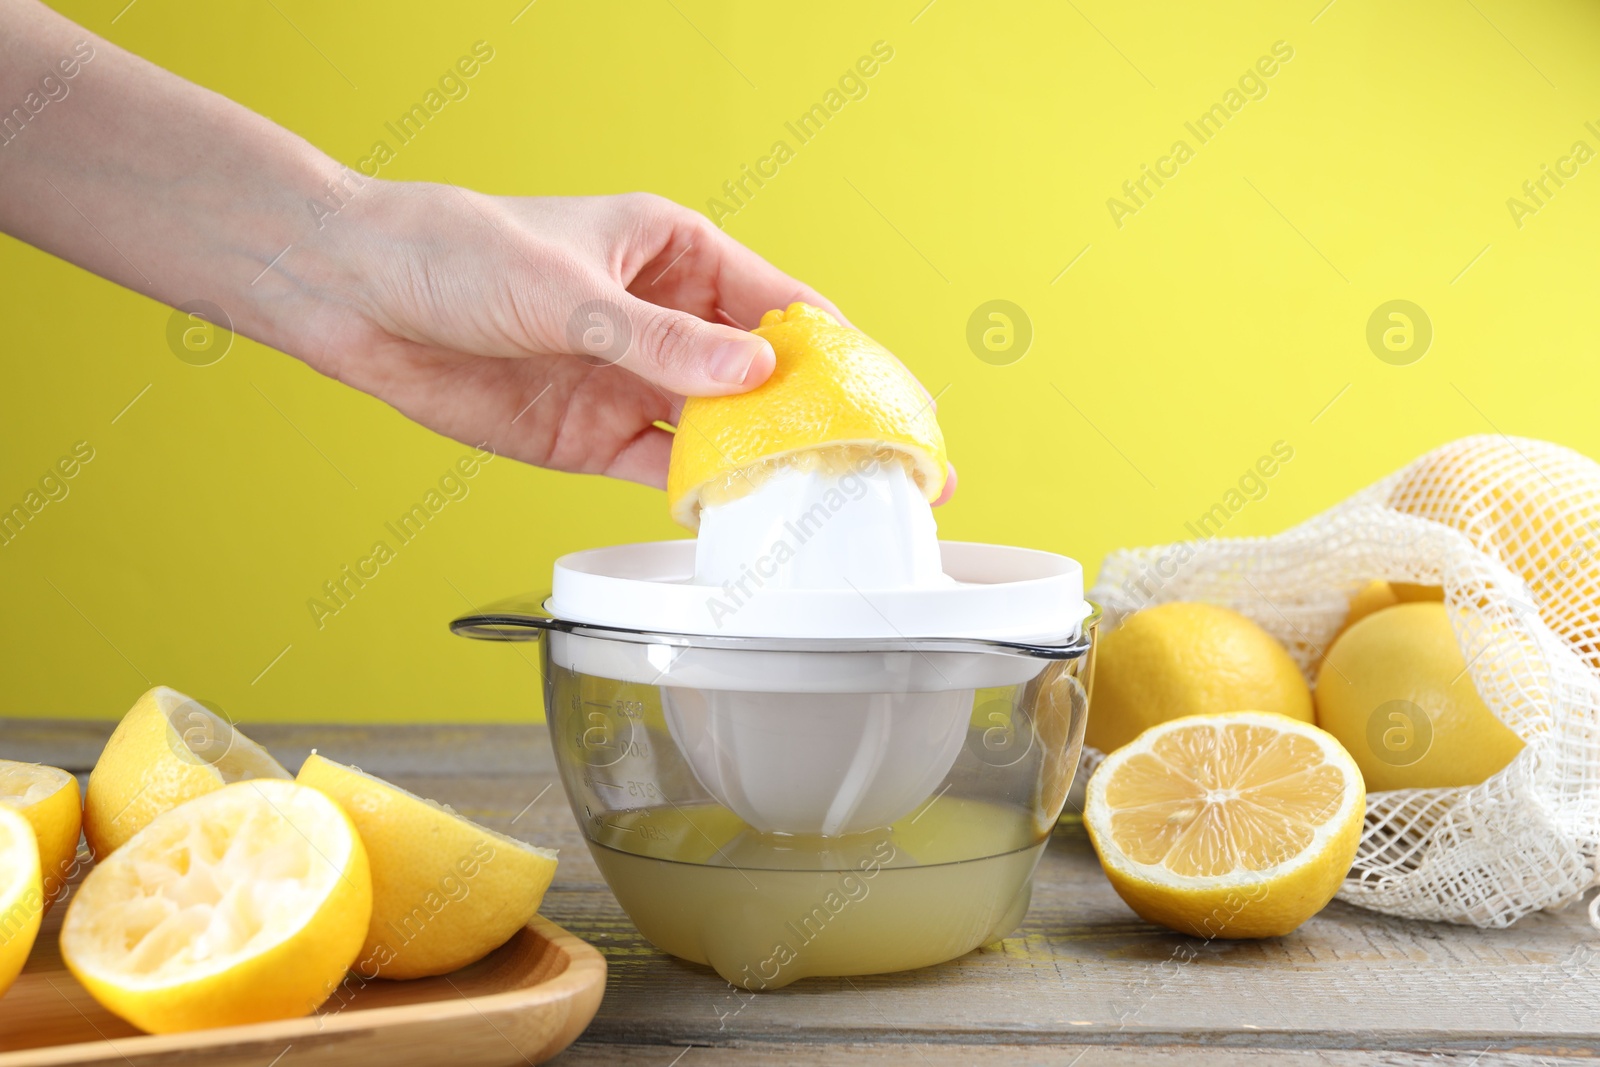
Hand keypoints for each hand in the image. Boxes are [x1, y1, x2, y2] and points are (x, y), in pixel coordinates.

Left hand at [275, 184, 845, 488]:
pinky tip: (738, 513)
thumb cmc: (456, 252)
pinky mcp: (595, 436)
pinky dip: (701, 492)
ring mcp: (633, 382)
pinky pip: (664, 468)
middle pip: (764, 376)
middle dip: (818, 418)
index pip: (781, 304)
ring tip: (822, 502)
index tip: (883, 395)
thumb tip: (756, 371)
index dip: (837, 352)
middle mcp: (666, 322)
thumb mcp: (568, 290)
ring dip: (766, 463)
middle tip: (878, 464)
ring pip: (722, 429)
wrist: (356, 297)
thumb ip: (661, 342)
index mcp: (676, 255)